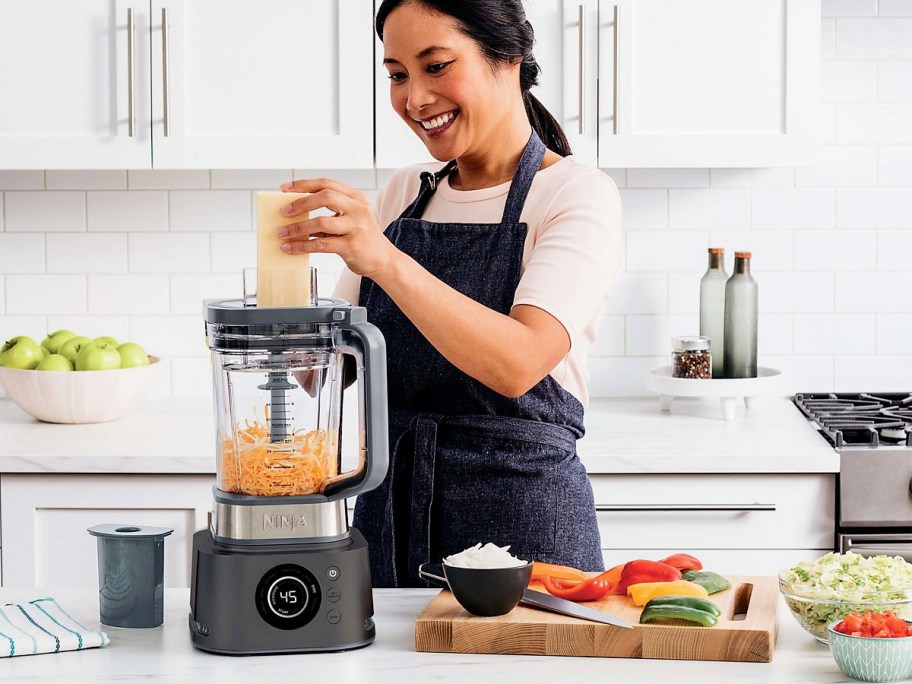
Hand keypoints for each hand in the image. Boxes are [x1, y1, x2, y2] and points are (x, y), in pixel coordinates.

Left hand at [278, 178, 396, 278]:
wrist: (384, 260)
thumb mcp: (351, 218)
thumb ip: (330, 212)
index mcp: (356, 198)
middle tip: (283, 212)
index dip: (303, 184)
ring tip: (283, 233)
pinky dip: (302, 245)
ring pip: (321, 222)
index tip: (284, 189)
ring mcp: (356, 227)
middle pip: (325, 196)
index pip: (327, 184)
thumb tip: (297, 212)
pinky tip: (291, 247)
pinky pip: (321, 244)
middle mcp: (358, 209)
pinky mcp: (351, 246)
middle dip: (300, 203)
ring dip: (298, 228)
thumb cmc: (363, 238)